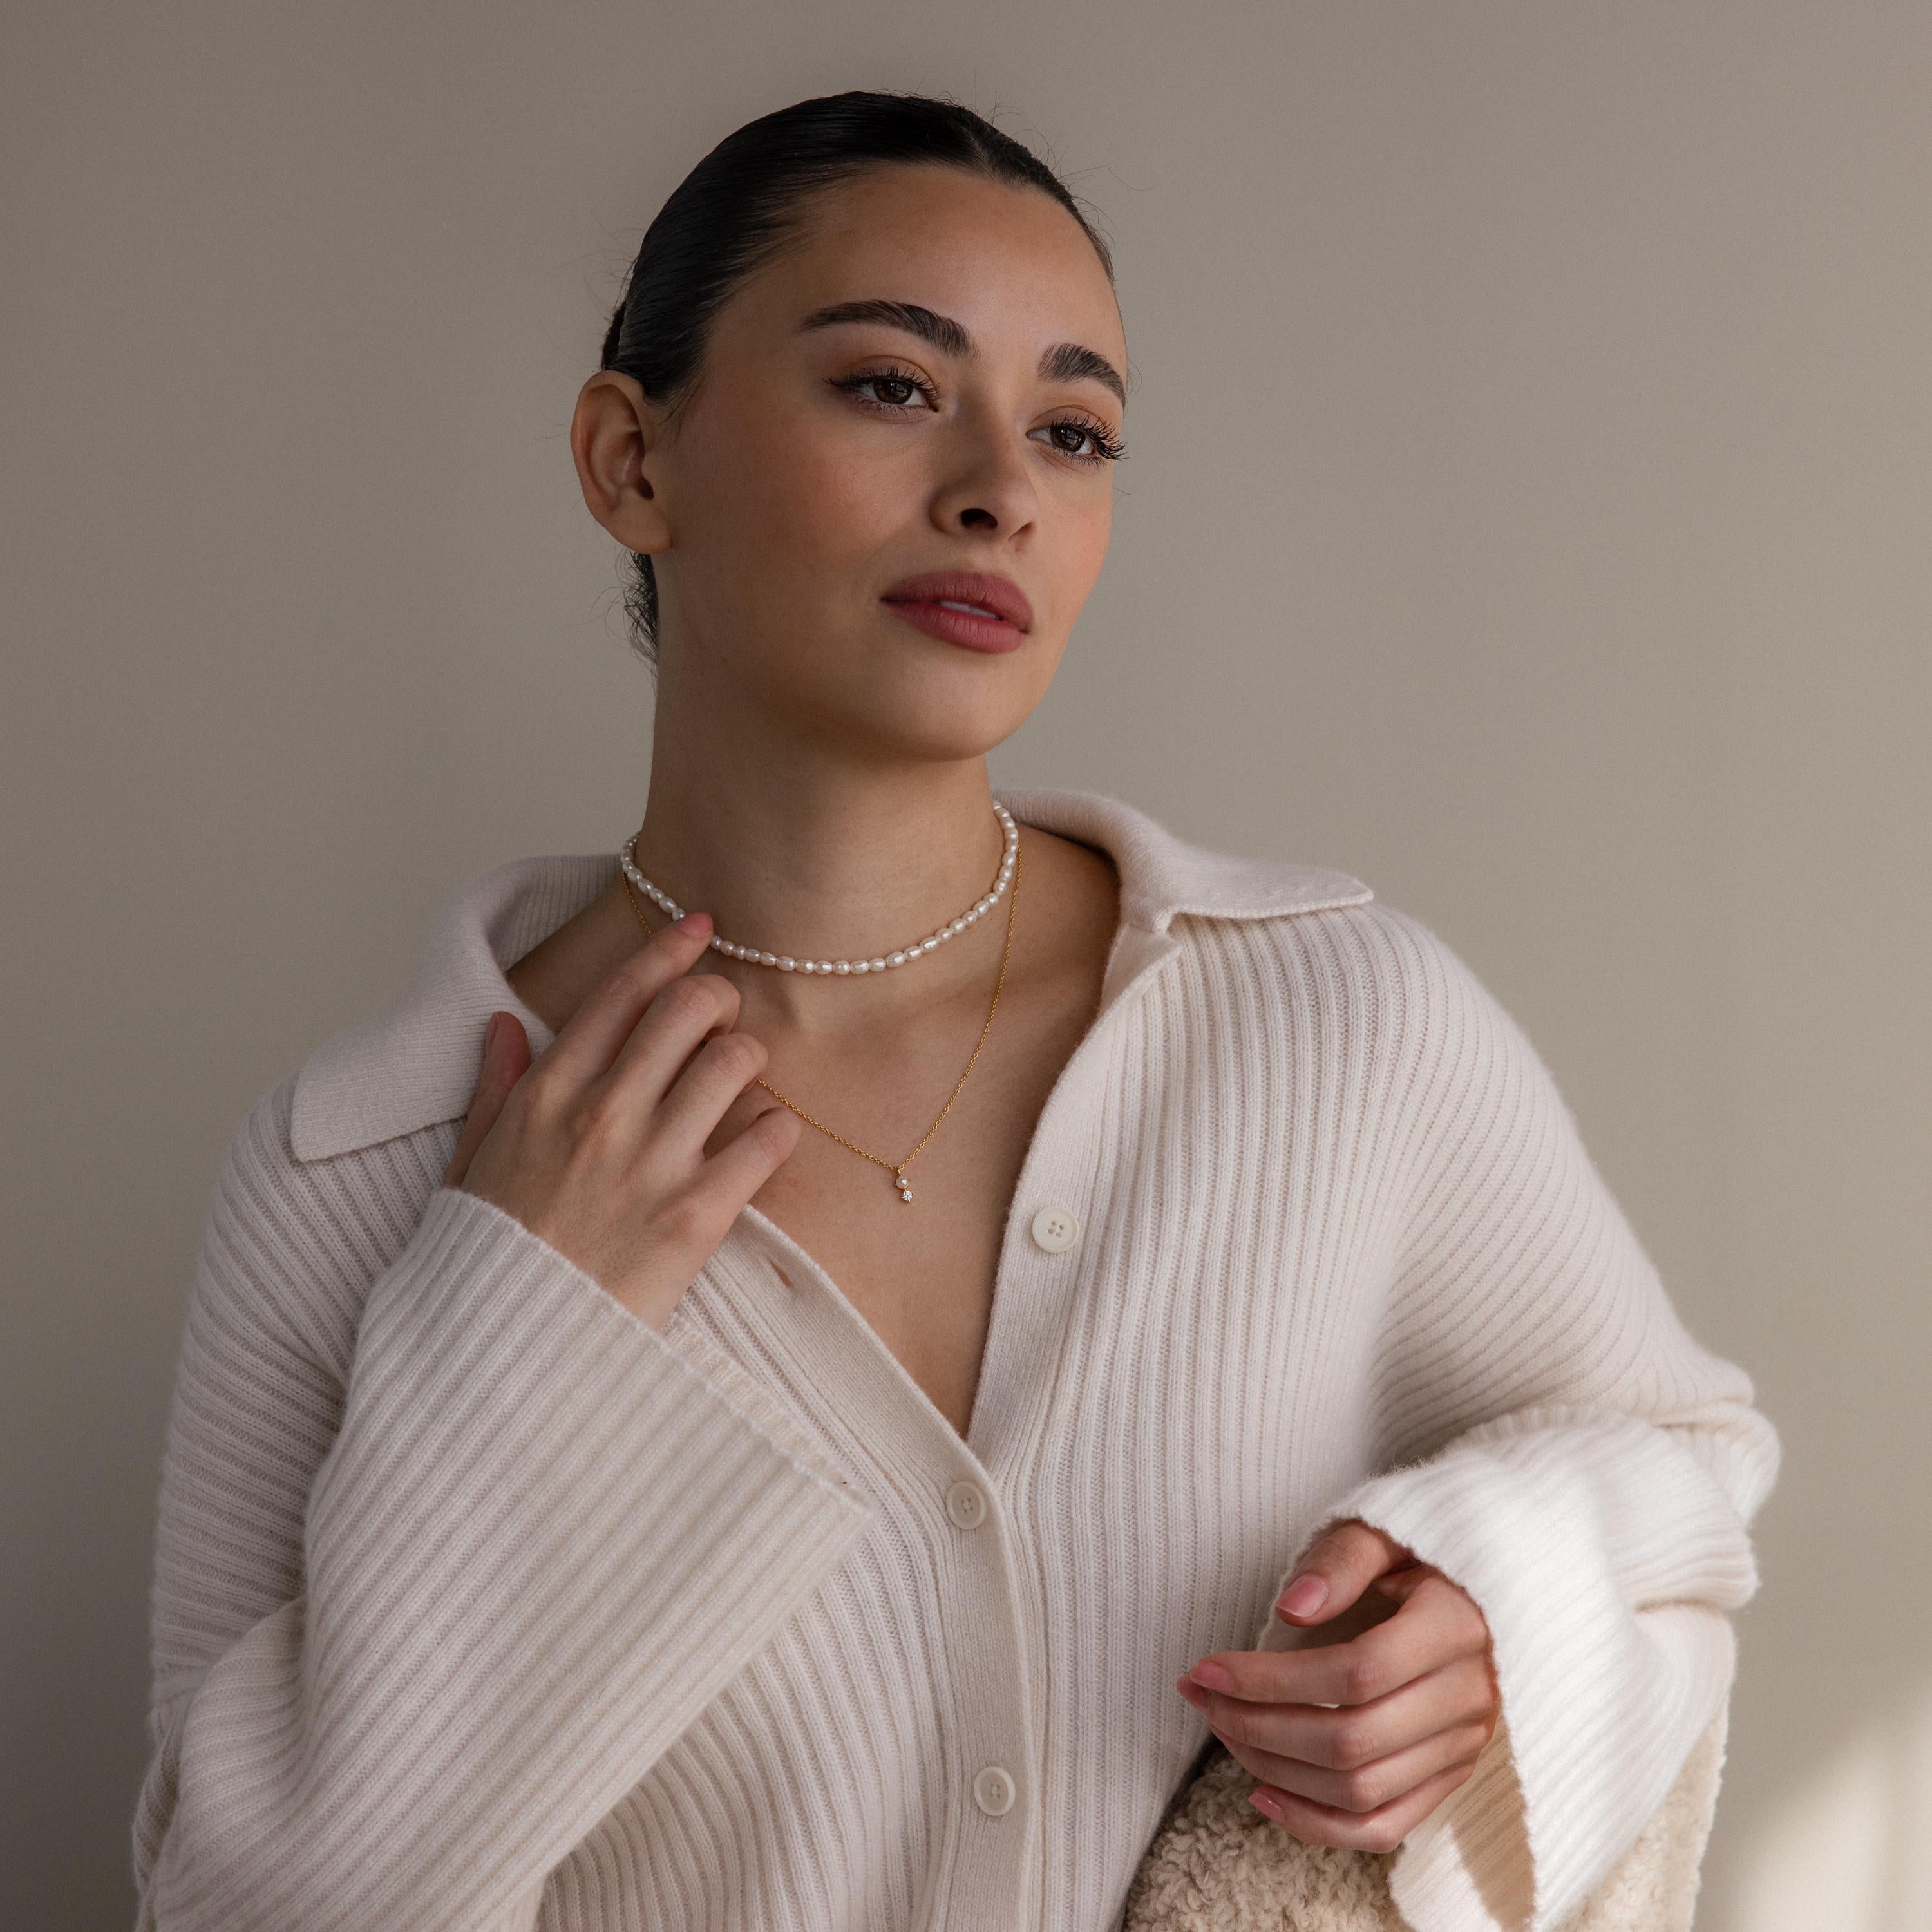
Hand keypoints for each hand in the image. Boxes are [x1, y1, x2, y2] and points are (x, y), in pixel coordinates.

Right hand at [441, 910, 802, 1331]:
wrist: (497, 1359)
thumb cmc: (485, 1264)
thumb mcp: (467, 1167)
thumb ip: (493, 1090)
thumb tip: (501, 1024)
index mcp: (546, 1096)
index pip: (620, 994)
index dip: (668, 950)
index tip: (700, 927)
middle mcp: (601, 1116)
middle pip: (687, 1010)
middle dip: (716, 995)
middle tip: (723, 1009)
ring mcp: (651, 1165)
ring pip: (732, 1061)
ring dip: (747, 1056)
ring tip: (740, 1078)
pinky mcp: (695, 1219)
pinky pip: (766, 1141)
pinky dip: (778, 1129)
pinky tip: (768, 1137)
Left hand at [1175, 1519, 1499, 1852]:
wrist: (1477, 1594)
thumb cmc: (1416, 1553)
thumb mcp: (1382, 1532)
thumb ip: (1340, 1562)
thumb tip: (1292, 1607)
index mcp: (1455, 1629)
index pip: (1355, 1674)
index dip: (1271, 1679)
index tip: (1206, 1669)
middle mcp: (1468, 1699)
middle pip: (1351, 1741)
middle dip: (1259, 1725)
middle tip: (1203, 1699)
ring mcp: (1462, 1748)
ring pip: (1360, 1790)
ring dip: (1275, 1770)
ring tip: (1223, 1730)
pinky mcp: (1450, 1779)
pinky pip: (1384, 1828)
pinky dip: (1319, 1826)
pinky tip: (1263, 1794)